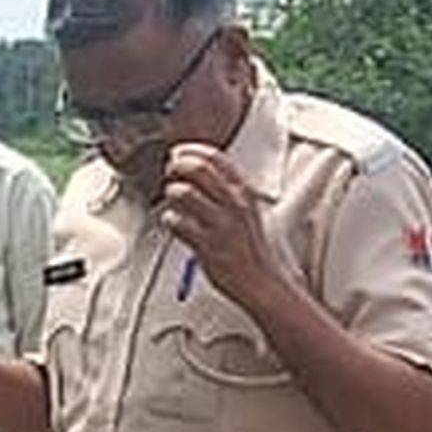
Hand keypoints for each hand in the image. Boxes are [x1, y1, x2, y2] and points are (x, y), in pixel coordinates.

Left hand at [156, 143, 282, 308]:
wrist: (262, 280)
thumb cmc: (250, 247)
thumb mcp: (246, 209)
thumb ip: (225, 189)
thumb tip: (195, 171)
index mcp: (244, 191)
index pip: (215, 157)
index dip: (191, 150)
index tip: (179, 152)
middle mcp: (233, 203)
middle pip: (197, 168)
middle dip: (177, 166)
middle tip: (170, 172)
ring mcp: (220, 224)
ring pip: (183, 193)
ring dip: (171, 194)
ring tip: (173, 201)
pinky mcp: (207, 245)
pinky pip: (176, 223)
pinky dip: (169, 220)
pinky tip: (175, 224)